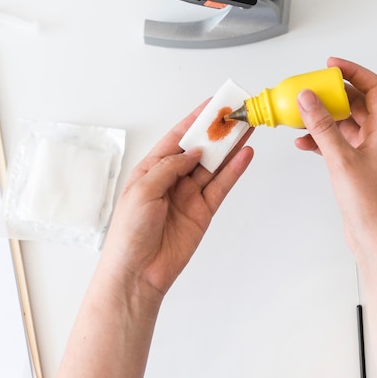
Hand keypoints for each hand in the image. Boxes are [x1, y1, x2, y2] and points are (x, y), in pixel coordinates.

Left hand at [99, 101, 253, 304]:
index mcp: (152, 169)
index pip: (177, 137)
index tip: (214, 104)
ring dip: (230, 147)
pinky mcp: (203, 211)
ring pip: (214, 165)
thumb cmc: (129, 232)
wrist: (137, 273)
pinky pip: (221, 186)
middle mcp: (172, 179)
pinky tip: (245, 155)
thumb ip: (170, 167)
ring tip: (247, 127)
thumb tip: (194, 152)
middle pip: (200, 149)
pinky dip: (234, 170)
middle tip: (237, 113)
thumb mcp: (143, 190)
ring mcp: (189, 195)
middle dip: (217, 131)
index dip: (195, 120)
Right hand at [295, 57, 376, 260]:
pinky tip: (304, 142)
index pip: (374, 87)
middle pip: (358, 103)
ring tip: (302, 114)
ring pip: (345, 123)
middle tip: (311, 89)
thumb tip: (308, 98)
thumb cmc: (372, 205)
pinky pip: (338, 143)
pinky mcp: (356, 167)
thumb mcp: (342, 160)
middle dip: (334, 94)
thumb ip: (323, 127)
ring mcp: (368, 152)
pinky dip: (321, 140)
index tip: (331, 66)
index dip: (354, 72)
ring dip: (324, 118)